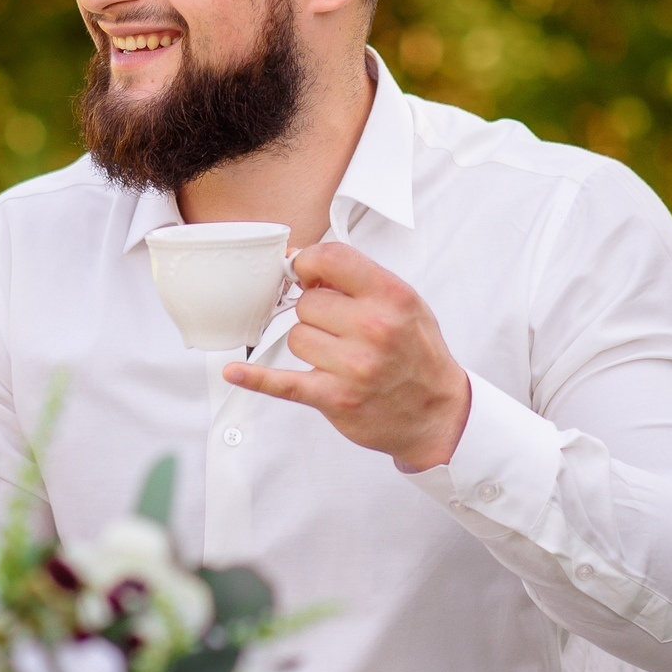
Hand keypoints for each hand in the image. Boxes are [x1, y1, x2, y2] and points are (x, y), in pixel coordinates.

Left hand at [222, 242, 471, 470]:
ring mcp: (353, 366)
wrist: (437, 413)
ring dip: (311, 345)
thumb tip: (298, 261)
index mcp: (392, 296)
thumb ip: (358, 279)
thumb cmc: (417, 353)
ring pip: (296, 338)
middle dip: (316, 314)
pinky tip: (234, 374)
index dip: (309, 264)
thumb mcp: (405, 303)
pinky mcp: (334, 398)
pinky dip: (256, 379)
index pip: (330, 258)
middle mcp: (374, 329)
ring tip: (340, 357)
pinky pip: (282, 382)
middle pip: (306, 303)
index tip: (307, 275)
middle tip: (340, 329)